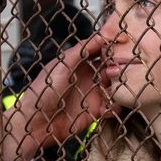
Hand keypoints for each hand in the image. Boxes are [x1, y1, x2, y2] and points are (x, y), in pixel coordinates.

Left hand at [2, 35, 115, 160]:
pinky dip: (115, 108)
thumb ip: (79, 52)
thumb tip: (99, 36)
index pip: (99, 50)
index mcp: (78, 63)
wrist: (34, 124)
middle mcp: (88, 77)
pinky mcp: (95, 112)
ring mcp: (92, 94)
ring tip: (120, 90)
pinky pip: (112, 108)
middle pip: (111, 68)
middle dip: (120, 67)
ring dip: (120, 88)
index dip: (111, 45)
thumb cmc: (41, 93)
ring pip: (115, 87)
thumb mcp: (59, 67)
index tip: (124, 41)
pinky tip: (109, 109)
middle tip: (126, 68)